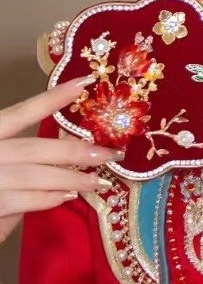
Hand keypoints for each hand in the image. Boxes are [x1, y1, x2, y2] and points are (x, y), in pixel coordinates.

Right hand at [0, 77, 122, 244]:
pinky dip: (49, 198)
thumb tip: (59, 144)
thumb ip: (15, 149)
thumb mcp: (0, 153)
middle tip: (110, 154)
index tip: (84, 82)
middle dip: (76, 151)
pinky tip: (68, 196)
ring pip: (37, 176)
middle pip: (36, 148)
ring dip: (71, 179)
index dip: (52, 98)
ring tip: (99, 181)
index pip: (20, 113)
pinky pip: (26, 201)